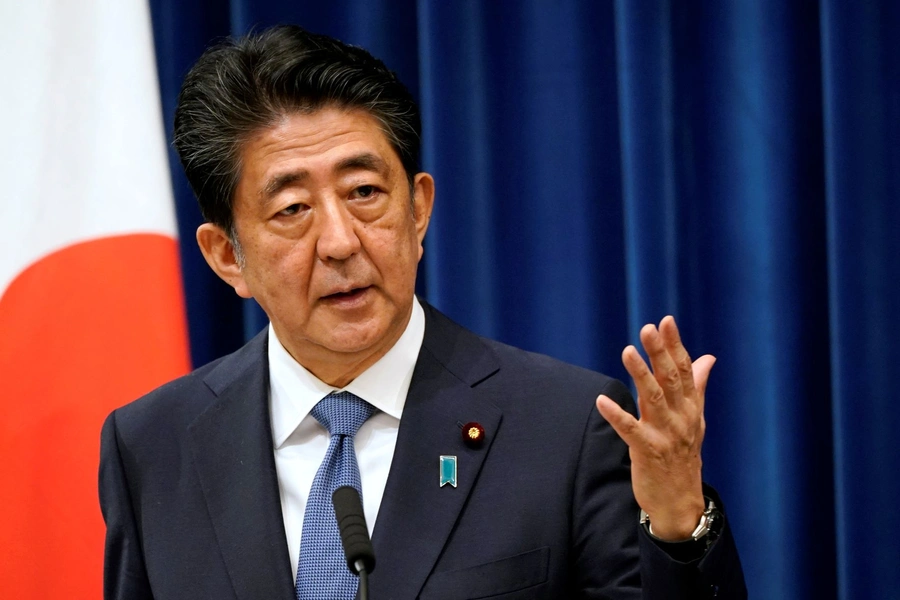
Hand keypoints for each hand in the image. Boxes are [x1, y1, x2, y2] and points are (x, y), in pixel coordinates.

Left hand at [595, 316, 711, 540]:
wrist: (680, 501)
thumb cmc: (684, 455)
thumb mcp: (694, 419)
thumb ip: (696, 386)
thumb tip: (707, 357)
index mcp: (690, 408)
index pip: (684, 370)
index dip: (675, 345)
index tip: (666, 321)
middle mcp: (681, 418)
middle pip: (670, 379)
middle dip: (660, 352)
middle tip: (648, 328)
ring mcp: (666, 435)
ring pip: (653, 399)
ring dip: (640, 374)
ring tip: (628, 351)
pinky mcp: (648, 451)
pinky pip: (630, 431)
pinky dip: (616, 415)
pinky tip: (602, 400)